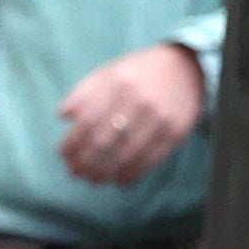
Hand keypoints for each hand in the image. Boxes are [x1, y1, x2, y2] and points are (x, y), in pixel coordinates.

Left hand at [55, 42, 205, 186]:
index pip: (87, 120)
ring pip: (126, 155)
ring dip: (105, 172)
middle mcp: (138, 101)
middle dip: (86, 161)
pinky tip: (118, 179)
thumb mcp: (108, 73)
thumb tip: (62, 116)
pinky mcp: (176, 133)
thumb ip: (84, 92)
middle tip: (75, 172)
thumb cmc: (138, 73)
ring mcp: (159, 118)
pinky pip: (150, 160)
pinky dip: (132, 173)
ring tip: (93, 180)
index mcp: (117, 83)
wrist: (185, 68)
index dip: (73, 142)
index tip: (64, 155)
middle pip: (104, 141)